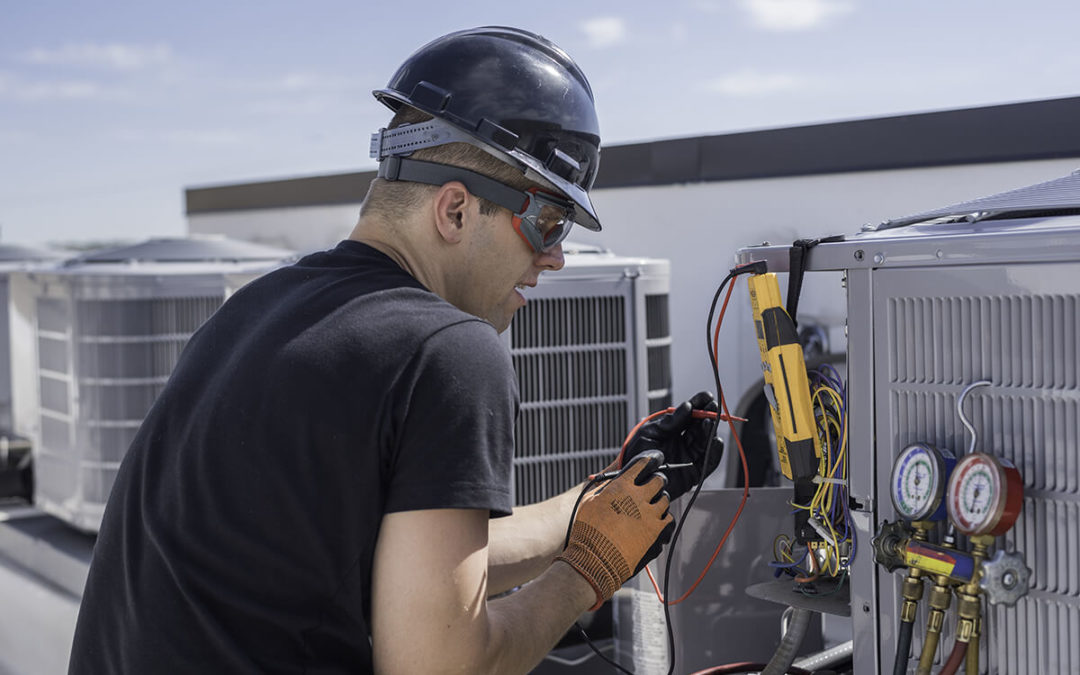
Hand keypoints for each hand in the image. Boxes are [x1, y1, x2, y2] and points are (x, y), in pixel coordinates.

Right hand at [556, 451, 674, 609]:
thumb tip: (612, 481)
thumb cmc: (588, 530)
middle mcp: (638, 496)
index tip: (651, 462)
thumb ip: (604, 487)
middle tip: (653, 485)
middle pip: (659, 480)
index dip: (648, 461)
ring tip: (652, 505)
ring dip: (659, 500)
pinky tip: (655, 520)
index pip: (642, 464)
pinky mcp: (656, 530)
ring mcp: (649, 513)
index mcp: (622, 486)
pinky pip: (667, 518)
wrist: (595, 558)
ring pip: (665, 499)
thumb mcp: (589, 501)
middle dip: (656, 481)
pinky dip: (662, 517)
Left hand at [622, 391, 722, 499]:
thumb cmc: (636, 455)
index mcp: (672, 431)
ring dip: (710, 431)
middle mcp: (682, 443)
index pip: (689, 416)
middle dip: (708, 415)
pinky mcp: (693, 473)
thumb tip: (687, 407)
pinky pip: (708, 462)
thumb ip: (669, 422)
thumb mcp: (650, 432)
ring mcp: (688, 457)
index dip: (699, 405)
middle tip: (712, 407)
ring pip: (705, 442)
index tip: (706, 396)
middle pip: (700, 427)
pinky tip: (716, 441)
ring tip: (709, 421)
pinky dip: (714, 452)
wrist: (632, 479)